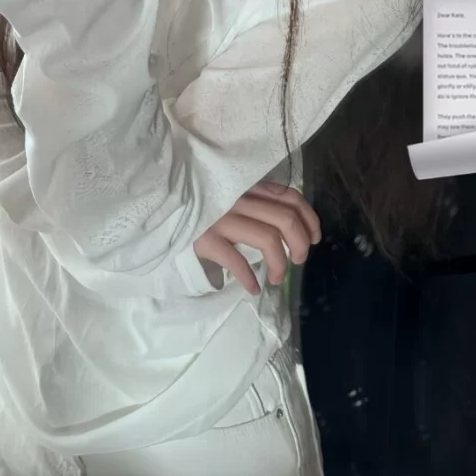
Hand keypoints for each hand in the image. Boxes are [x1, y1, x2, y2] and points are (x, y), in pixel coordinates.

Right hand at [193, 181, 321, 295]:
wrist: (162, 216)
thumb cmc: (200, 211)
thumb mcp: (231, 199)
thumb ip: (257, 205)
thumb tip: (293, 228)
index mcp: (247, 188)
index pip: (290, 197)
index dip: (309, 219)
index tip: (314, 238)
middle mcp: (237, 199)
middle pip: (285, 219)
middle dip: (300, 245)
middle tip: (297, 261)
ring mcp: (221, 218)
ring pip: (269, 239)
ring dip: (280, 265)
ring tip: (276, 279)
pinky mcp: (205, 238)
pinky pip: (237, 261)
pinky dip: (250, 278)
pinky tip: (253, 287)